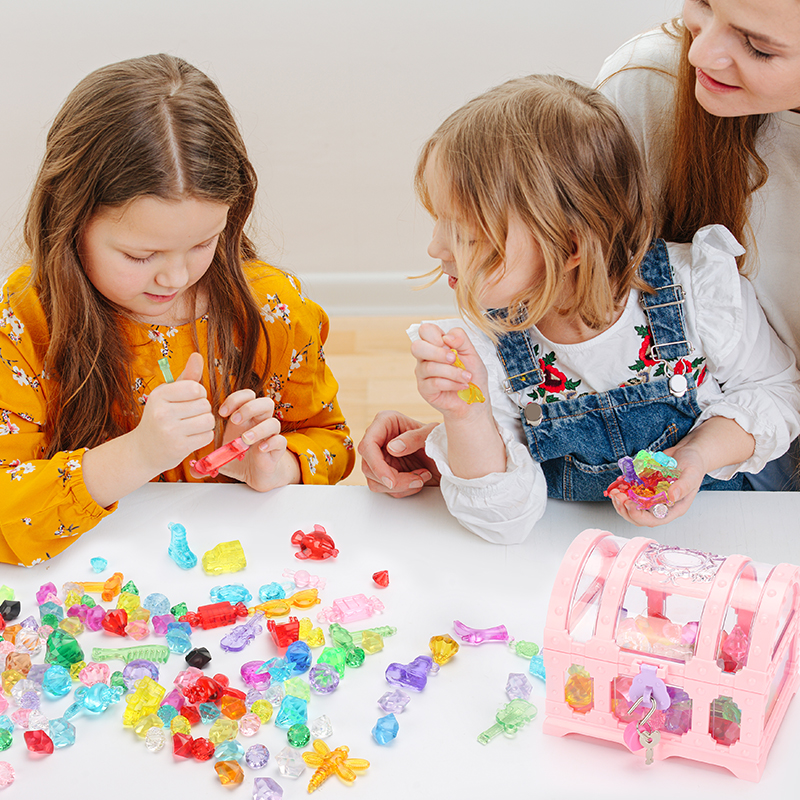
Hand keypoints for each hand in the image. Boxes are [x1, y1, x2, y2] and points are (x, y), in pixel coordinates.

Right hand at [132, 352, 213, 473]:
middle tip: (189, 415)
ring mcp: (170, 432)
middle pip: (204, 405)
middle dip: (202, 410)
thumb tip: (198, 355)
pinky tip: (191, 437)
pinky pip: (208, 436)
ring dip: (205, 424)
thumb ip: (187, 376)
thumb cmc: (160, 417)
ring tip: (192, 426)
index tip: (189, 400)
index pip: (196, 388)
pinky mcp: (179, 448)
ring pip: (208, 421)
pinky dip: (204, 436)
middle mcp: (162, 413)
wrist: (143, 450)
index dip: (199, 393)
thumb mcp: (169, 394)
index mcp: (159, 395)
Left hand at [204, 389, 300, 490]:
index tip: (221, 413)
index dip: (236, 399)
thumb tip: (192, 468)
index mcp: (247, 418)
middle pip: (265, 403)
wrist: (257, 475)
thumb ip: (207, 460)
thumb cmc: (240, 460)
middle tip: (235, 420)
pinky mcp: (277, 450)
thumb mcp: (220, 457)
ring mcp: (270, 436)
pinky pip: (280, 441)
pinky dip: (271, 443)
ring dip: (258, 429)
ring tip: (245, 440)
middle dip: (249, 408)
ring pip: (273, 422)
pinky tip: (259, 450)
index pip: (247, 396)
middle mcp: (260, 423)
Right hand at [358, 411, 439, 496]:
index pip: (368, 445)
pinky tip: (417, 480)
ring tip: (421, 477)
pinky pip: (383, 488)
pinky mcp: (383, 471)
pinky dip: (402, 490)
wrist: (447, 456)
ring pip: (374, 481)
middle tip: (417, 480)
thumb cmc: (438, 439)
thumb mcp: (431, 435)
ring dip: (400, 486)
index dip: (377, 465)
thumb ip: (414, 438)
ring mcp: (379, 456)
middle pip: (369, 467)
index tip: (391, 480)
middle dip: (394, 480)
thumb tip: (392, 448)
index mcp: (385, 422)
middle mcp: (378, 438)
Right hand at [411, 324, 488, 419]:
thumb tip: (447, 337)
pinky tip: (462, 385)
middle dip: (437, 352)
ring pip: (429, 367)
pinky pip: (434, 383)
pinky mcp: (424, 389)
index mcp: (436, 344)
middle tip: (454, 359)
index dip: (435, 334)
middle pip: (417, 347)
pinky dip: (452, 383)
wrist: (474, 400)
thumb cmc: (472, 375)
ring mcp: (423, 374)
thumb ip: (461, 339)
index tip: (450, 344)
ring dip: (452, 372)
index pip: (425, 330)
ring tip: (466, 377)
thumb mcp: (472, 353)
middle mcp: (425, 357)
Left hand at [606, 417, 754, 526]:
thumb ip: (683, 486)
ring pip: (632, 507)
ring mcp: (651, 496)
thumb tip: (671, 497)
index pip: (654, 520)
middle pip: (639, 516)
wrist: (688, 452)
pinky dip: (621, 490)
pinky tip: (617, 484)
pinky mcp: (644, 487)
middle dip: (625, 509)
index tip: (629, 504)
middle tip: (618, 496)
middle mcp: (661, 505)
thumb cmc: (694, 465)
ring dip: (620, 502)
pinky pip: (630, 493)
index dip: (639, 515)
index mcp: (674, 508)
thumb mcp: (692, 474)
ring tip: (615, 491)